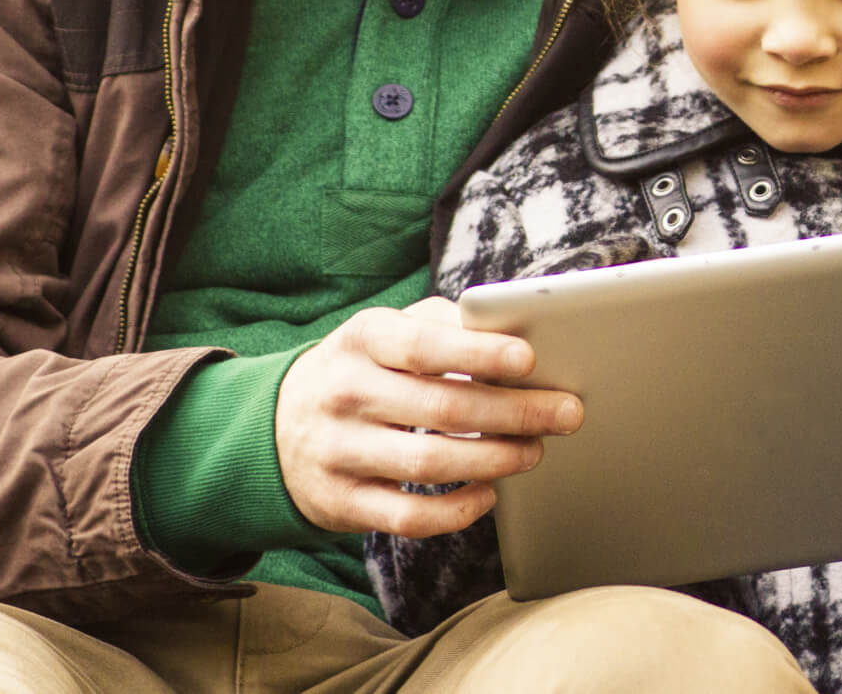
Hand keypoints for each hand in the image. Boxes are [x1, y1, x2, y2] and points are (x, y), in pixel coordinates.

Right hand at [275, 295, 582, 537]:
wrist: (275, 427)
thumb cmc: (362, 370)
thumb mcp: (386, 333)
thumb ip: (443, 325)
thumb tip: (513, 332)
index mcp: (362, 339)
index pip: (425, 344)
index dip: (478, 352)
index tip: (528, 358)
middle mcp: (346, 393)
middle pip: (441, 406)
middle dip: (514, 412)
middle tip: (566, 413)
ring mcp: (339, 451)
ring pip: (430, 462)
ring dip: (495, 459)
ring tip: (534, 451)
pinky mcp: (339, 503)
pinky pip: (409, 516)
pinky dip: (458, 510)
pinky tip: (488, 493)